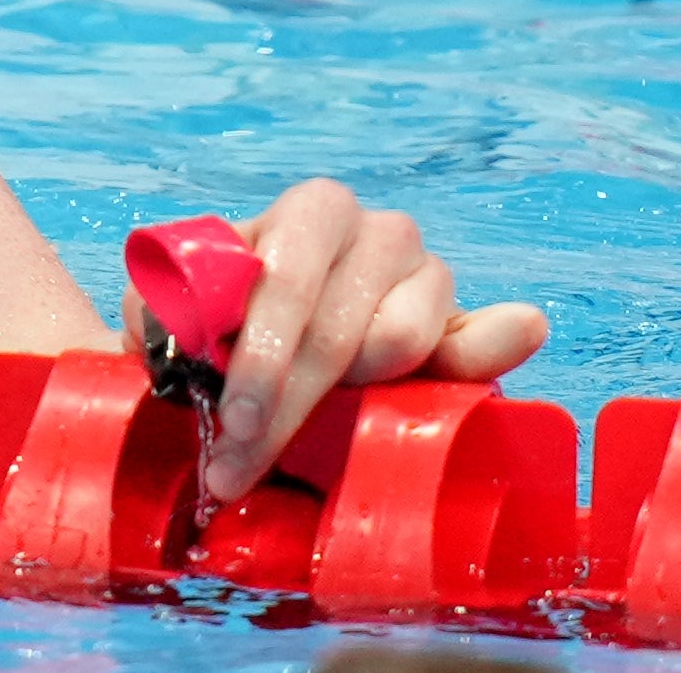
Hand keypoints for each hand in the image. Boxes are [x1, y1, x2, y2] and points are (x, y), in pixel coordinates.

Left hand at [131, 180, 548, 502]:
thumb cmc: (221, 323)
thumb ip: (165, 307)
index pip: (287, 281)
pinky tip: (519, 328)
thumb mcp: (177, 307)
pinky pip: (485, 336)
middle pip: (337, 327)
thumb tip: (162, 331)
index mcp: (310, 211)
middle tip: (237, 468)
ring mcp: (429, 276)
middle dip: (284, 405)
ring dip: (350, 395)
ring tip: (307, 422)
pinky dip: (500, 338)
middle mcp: (378, 230)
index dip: (258, 358)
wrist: (274, 338)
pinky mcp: (464, 327)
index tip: (232, 424)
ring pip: (401, 341)